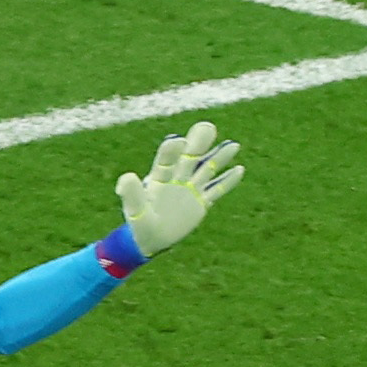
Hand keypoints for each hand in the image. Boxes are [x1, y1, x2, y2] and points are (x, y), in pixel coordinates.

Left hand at [116, 119, 243, 257]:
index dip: (172, 150)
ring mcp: (190, 189)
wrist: (151, 239)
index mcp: (159, 177)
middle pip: (190, 158)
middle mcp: (177, 178)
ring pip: (207, 170)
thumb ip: (131, 193)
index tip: (179, 140)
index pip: (167, 159)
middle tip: (208, 127)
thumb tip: (126, 177)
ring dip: (219, 158)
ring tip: (233, 144)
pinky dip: (228, 180)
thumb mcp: (135, 210)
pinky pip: (217, 190)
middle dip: (199, 144)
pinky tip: (239, 169)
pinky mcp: (201, 203)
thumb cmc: (139, 223)